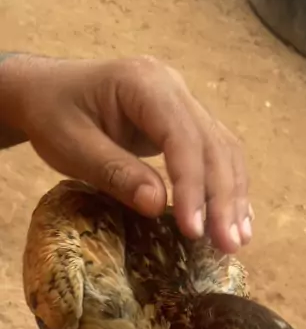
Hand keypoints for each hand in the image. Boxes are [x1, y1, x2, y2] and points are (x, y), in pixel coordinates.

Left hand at [0, 53, 251, 252]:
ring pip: (224, 150)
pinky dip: (228, 188)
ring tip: (237, 241)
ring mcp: (184, 102)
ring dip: (233, 197)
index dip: (192, 186)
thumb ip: (114, 172)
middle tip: (228, 245)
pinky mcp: (186, 122)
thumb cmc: (52, 115)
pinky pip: (217, 154)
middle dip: (223, 199)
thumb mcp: (71, 146)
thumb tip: (157, 205)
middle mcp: (173, 87)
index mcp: (143, 83)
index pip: (182, 137)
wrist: (45, 91)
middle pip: (213, 145)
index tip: (193, 230)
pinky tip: (238, 220)